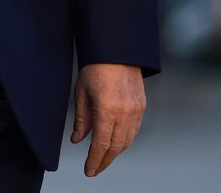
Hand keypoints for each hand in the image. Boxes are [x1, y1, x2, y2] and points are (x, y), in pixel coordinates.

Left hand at [70, 62, 145, 176]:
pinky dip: (125, 141)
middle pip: (116, 147)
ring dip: (115, 153)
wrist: (117, 49)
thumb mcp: (82, 93)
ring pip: (127, 141)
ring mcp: (136, 110)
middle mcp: (125, 112)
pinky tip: (115, 143)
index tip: (88, 171)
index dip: (94, 161)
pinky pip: (134, 130)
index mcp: (108, 109)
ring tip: (103, 158)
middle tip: (94, 169)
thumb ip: (82, 120)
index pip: (101, 144)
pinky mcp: (142, 106)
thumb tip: (78, 140)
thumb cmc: (96, 67)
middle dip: (104, 161)